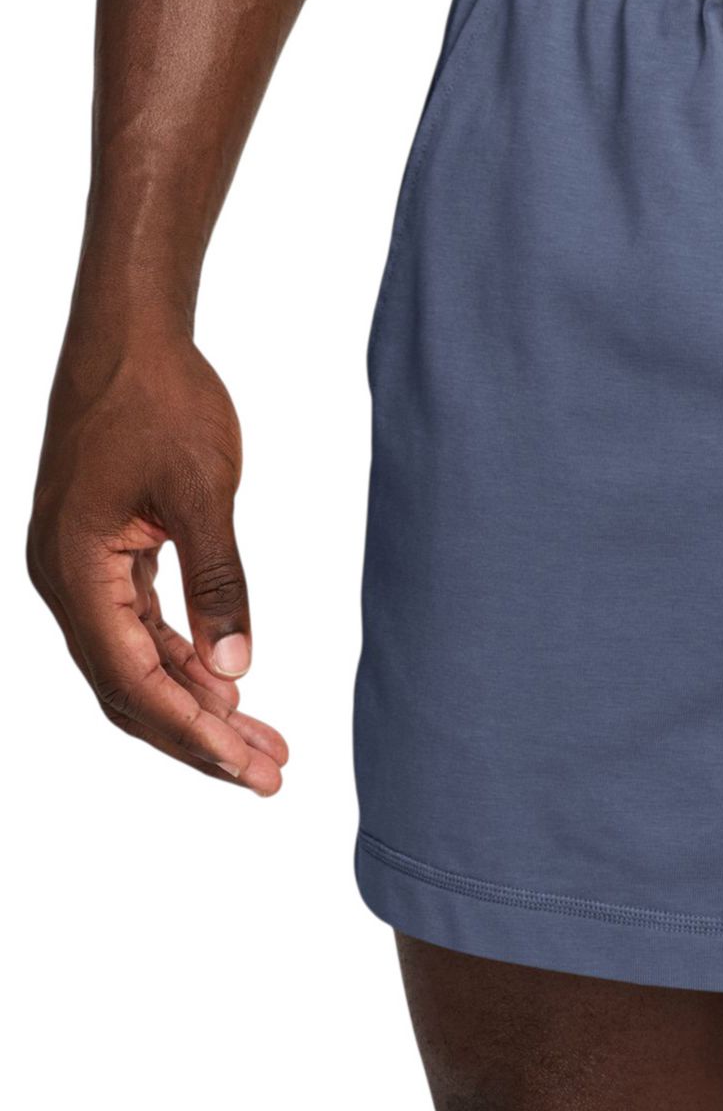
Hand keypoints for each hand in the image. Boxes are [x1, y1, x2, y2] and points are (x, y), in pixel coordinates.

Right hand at [28, 330, 286, 792]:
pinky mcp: (103, 555)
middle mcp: (65, 581)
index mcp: (76, 571)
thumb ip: (220, 583)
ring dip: (199, 706)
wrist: (129, 335)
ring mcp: (80, 570)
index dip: (193, 732)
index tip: (250, 768)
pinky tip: (234, 689)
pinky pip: (141, 629)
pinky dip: (188, 661)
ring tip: (267, 744)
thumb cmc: (162, 400)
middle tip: (270, 775)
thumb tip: (238, 671)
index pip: (135, 681)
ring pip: (138, 664)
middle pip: (131, 689)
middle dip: (200, 738)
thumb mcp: (203, 493)